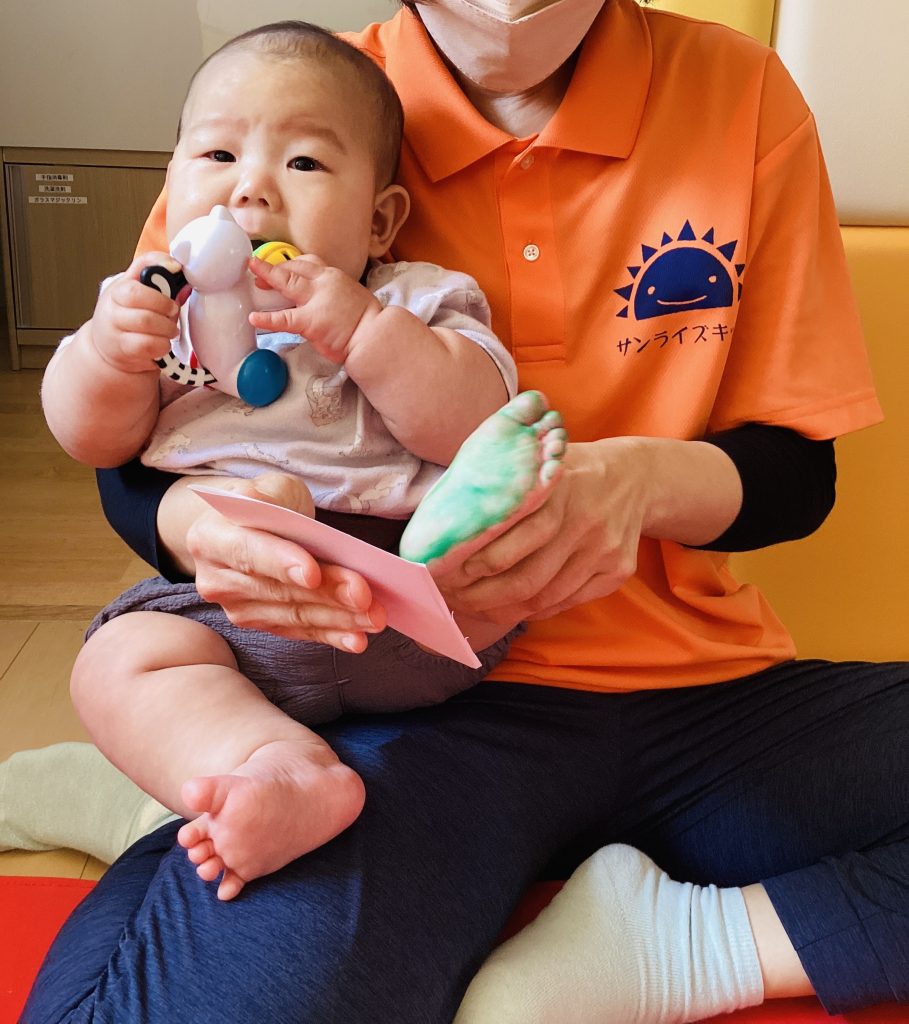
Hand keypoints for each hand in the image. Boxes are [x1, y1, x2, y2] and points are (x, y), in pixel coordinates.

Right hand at [90, 253, 181, 373]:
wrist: (106, 348)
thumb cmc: (126, 317)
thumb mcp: (135, 293)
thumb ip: (157, 281)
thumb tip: (179, 274)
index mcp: (119, 287)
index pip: (137, 269)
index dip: (160, 268)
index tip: (176, 271)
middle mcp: (113, 305)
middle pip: (139, 296)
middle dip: (165, 304)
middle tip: (172, 311)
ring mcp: (115, 328)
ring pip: (147, 321)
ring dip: (167, 327)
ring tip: (170, 330)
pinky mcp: (123, 349)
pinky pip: (149, 344)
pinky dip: (162, 345)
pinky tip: (162, 343)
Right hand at [185, 472, 386, 651]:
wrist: (246, 527)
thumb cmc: (265, 504)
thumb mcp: (270, 488)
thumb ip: (279, 504)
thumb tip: (306, 532)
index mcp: (210, 537)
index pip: (248, 552)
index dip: (281, 563)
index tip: (313, 573)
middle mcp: (217, 579)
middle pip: (279, 590)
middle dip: (327, 593)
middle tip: (365, 595)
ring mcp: (237, 607)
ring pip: (294, 615)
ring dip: (338, 618)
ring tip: (374, 617)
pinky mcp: (260, 624)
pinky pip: (300, 632)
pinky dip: (332, 635)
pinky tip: (357, 639)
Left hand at [247, 255, 381, 363]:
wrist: (376, 336)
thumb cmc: (369, 322)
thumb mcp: (352, 297)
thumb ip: (334, 294)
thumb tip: (324, 300)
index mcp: (334, 277)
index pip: (307, 263)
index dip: (289, 263)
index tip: (279, 266)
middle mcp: (324, 283)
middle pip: (293, 268)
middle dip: (274, 267)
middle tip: (257, 270)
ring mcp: (316, 301)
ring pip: (287, 283)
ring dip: (268, 278)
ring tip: (253, 279)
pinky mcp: (311, 321)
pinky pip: (284, 319)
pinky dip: (268, 318)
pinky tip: (255, 318)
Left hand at [431, 439, 650, 623]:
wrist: (635, 477)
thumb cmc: (566, 471)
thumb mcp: (537, 462)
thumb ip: (502, 486)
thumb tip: (446, 519)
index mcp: (557, 491)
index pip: (508, 540)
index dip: (474, 564)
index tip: (447, 572)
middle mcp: (583, 521)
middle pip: (525, 578)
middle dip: (482, 596)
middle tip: (455, 598)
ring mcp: (603, 549)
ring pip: (545, 597)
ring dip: (505, 609)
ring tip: (476, 607)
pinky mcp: (617, 571)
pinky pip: (567, 602)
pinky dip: (535, 610)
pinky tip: (512, 606)